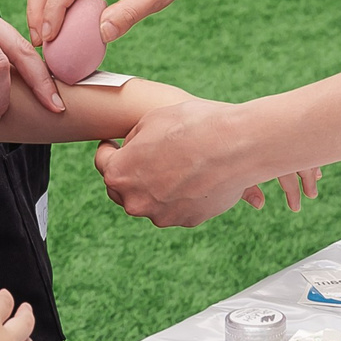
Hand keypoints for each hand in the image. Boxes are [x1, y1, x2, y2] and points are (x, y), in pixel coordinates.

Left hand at [93, 98, 312, 227]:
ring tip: (177, 164)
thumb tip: (134, 151)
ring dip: (157, 186)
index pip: (103, 163)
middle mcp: (136, 201)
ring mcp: (162, 215)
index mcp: (120, 173)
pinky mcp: (188, 221)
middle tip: (143, 156)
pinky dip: (181, 195)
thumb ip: (135, 140)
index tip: (113, 144)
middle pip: (124, 188)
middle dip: (130, 172)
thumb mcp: (152, 119)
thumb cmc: (193, 125)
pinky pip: (178, 207)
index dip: (108, 149)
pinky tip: (196, 175)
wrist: (237, 145)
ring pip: (152, 201)